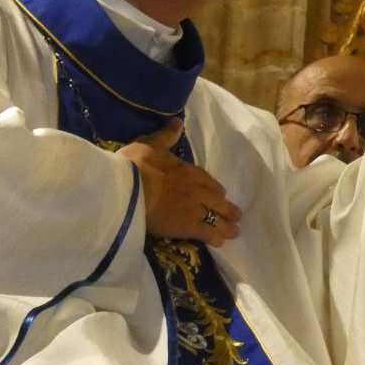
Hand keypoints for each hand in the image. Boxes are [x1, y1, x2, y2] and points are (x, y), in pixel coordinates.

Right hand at [119, 118, 241, 246]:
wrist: (128, 189)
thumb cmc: (135, 165)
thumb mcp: (150, 144)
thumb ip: (166, 136)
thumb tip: (178, 122)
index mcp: (187, 170)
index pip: (207, 180)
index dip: (214, 189)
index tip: (219, 194)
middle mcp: (196, 189)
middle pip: (218, 200)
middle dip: (227, 209)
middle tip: (236, 215)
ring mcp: (194, 208)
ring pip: (217, 217)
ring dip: (227, 225)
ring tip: (234, 232)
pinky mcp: (187, 226)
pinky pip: (207, 233)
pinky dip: (215, 237)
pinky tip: (219, 242)